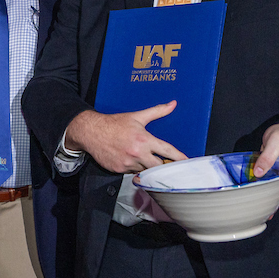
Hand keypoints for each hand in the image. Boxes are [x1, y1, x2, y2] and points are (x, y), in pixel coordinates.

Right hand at [65, 102, 186, 173]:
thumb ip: (157, 111)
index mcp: (144, 139)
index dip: (178, 157)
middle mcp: (137, 153)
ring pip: (145, 171)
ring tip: (143, 158)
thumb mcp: (137, 116)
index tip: (187, 162)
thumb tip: (172, 104)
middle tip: (166, 164)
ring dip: (147, 166)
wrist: (92, 132)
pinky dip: (134, 168)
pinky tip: (130, 159)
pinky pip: (132, 173)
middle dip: (163, 166)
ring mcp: (128, 163)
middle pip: (158, 166)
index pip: (167, 151)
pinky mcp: (119, 170)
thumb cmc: (114, 124)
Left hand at [253, 122, 278, 205]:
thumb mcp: (277, 140)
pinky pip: (269, 179)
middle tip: (265, 215)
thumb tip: (258, 172)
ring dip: (268, 195)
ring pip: (275, 186)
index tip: (272, 207)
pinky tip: (257, 195)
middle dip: (274, 201)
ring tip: (260, 211)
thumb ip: (268, 155)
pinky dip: (263, 186)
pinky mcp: (274, 169)